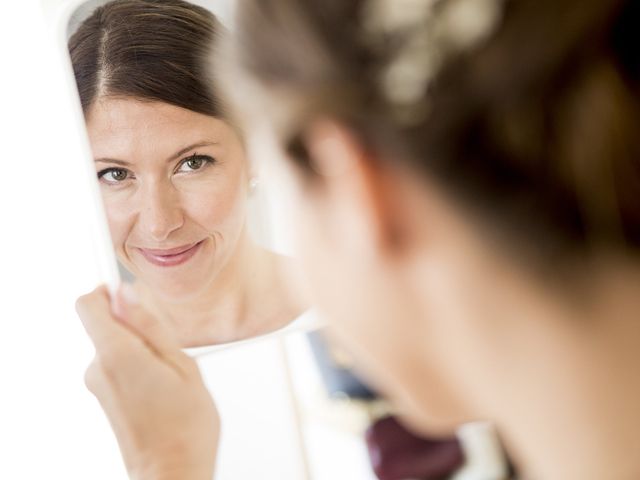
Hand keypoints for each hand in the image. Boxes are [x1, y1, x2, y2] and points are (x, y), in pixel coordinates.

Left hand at [76, 285, 218, 479]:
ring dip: (141, 348)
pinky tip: (160, 388)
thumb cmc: (185, 426)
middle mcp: (98, 368)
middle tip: (168, 351)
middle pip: (105, 323)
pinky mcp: (105, 396)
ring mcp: (99, 384)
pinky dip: (137, 365)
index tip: (136, 301)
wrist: (174, 472)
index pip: (88, 303)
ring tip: (169, 376)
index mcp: (116, 355)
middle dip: (137, 326)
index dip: (110, 293)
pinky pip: (117, 364)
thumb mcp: (181, 364)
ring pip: (116, 344)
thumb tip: (126, 294)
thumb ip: (150, 325)